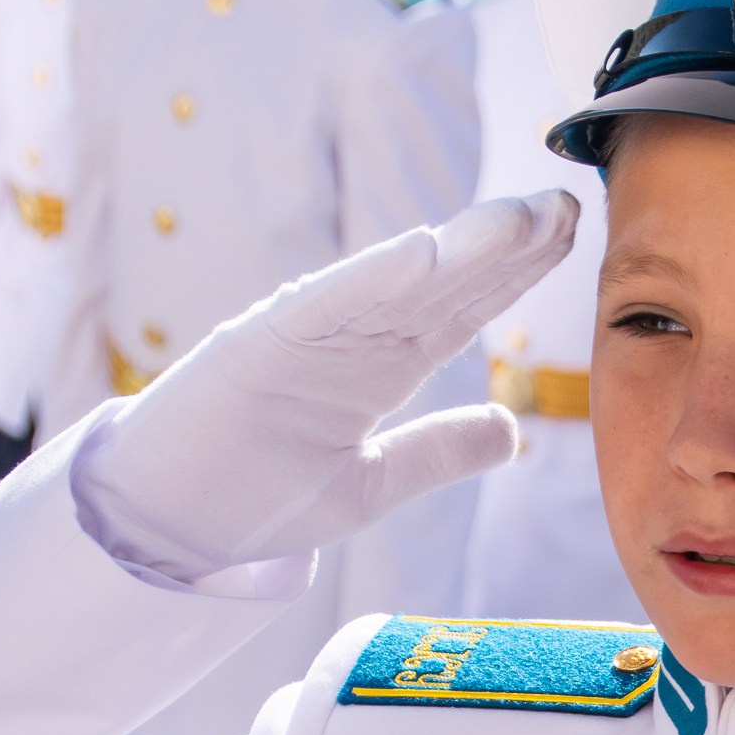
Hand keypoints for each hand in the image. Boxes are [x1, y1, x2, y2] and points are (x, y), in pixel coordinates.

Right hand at [74, 193, 575, 588]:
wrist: (167, 529)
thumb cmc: (257, 500)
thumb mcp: (372, 484)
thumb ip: (440, 451)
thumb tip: (512, 429)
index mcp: (376, 368)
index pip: (460, 311)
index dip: (514, 274)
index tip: (567, 235)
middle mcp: (347, 340)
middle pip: (440, 285)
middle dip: (504, 248)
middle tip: (564, 205)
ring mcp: (302, 337)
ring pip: (394, 284)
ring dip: (457, 250)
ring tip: (518, 218)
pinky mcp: (255, 345)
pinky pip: (322, 306)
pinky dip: (371, 278)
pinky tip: (424, 250)